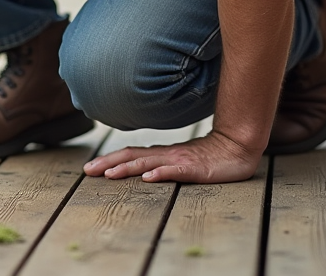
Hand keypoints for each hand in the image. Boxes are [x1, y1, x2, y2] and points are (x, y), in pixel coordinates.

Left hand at [82, 130, 260, 183]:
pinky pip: (175, 171)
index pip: (130, 154)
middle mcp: (166, 155)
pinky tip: (147, 178)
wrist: (237, 147)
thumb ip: (161, 161)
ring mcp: (180, 160)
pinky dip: (160, 173)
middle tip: (88, 171)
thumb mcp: (180, 160)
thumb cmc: (209, 155)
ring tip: (109, 174)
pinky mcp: (195, 168)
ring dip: (127, 168)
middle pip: (132, 157)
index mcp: (161, 153)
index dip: (109, 160)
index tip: (89, 167)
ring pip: (148, 164)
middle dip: (108, 164)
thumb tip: (139, 168)